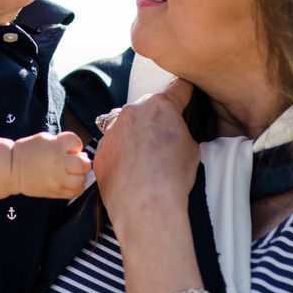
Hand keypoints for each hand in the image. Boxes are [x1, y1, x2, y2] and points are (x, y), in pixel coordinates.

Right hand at [10, 131, 91, 198]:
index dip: (74, 145)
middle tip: (73, 162)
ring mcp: (58, 180)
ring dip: (80, 175)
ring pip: (82, 180)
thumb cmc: (28, 151)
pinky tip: (69, 182)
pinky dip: (76, 187)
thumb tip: (82, 154)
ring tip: (72, 173)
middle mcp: (59, 164)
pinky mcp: (56, 192)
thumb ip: (63, 143)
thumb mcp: (45, 139)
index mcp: (56, 147)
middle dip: (81, 161)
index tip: (67, 148)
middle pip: (84, 164)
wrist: (12, 170)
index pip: (77, 142)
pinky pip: (76, 192)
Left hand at [93, 80, 199, 227]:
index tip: (186, 92)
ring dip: (136, 136)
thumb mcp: (192, 148)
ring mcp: (113, 130)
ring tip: (148, 161)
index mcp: (160, 106)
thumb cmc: (172, 177)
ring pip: (127, 126)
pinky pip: (114, 146)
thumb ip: (181, 131)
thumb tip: (175, 134)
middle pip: (148, 107)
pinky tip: (132, 172)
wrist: (145, 204)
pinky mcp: (101, 150)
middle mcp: (132, 111)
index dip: (185, 91)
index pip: (177, 88)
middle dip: (157, 119)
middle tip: (166, 140)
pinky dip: (122, 154)